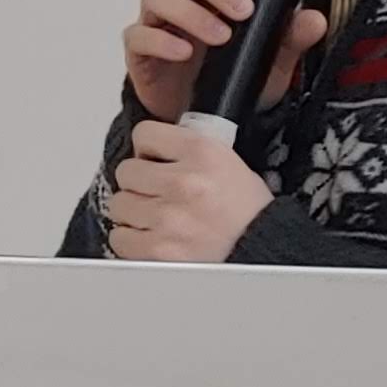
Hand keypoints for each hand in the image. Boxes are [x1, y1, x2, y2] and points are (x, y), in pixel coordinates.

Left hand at [105, 118, 273, 263]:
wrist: (267, 252)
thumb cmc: (249, 214)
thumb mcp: (229, 163)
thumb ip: (187, 150)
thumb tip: (150, 148)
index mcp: (203, 152)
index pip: (143, 134)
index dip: (147, 149)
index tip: (153, 160)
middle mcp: (184, 182)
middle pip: (126, 171)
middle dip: (140, 184)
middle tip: (159, 194)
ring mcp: (168, 218)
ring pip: (119, 204)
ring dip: (134, 213)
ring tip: (159, 219)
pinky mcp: (159, 250)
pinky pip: (120, 238)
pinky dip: (132, 240)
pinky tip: (154, 238)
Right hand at [123, 0, 329, 119]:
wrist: (203, 120)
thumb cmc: (233, 77)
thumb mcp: (272, 61)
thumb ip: (291, 38)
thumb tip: (314, 20)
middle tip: (242, 10)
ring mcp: (157, 21)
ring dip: (189, 11)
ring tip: (220, 36)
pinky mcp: (139, 50)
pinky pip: (137, 34)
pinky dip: (159, 40)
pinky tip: (183, 52)